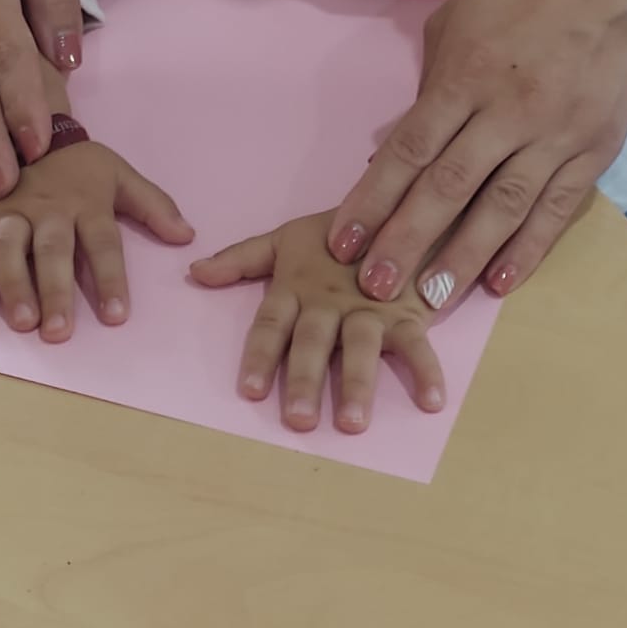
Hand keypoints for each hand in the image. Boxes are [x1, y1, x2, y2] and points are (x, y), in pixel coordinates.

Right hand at [0, 141, 193, 340]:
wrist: (32, 127)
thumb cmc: (80, 167)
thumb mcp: (120, 176)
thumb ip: (154, 205)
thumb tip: (187, 236)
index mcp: (86, 201)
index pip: (103, 244)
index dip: (111, 280)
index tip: (116, 318)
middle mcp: (47, 208)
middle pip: (53, 250)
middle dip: (55, 291)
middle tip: (59, 332)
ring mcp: (10, 210)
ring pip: (8, 248)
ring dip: (14, 285)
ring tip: (24, 322)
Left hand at [190, 211, 444, 433]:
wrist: (401, 205)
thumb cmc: (339, 233)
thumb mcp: (289, 239)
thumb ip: (242, 259)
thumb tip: (194, 271)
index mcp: (298, 286)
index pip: (271, 323)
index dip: (260, 355)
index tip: (250, 391)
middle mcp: (331, 300)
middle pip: (314, 341)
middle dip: (305, 378)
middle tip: (298, 420)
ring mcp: (372, 306)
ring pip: (363, 346)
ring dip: (358, 383)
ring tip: (352, 422)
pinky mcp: (410, 311)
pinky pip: (420, 343)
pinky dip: (428, 371)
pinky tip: (432, 403)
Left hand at [327, 0, 626, 304]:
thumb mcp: (456, 19)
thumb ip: (430, 84)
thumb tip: (396, 142)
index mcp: (466, 74)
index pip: (409, 150)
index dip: (372, 200)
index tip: (343, 241)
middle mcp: (508, 110)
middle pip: (448, 186)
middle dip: (407, 240)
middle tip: (373, 286)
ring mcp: (556, 133)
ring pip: (503, 207)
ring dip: (463, 256)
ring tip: (431, 298)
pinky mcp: (595, 147)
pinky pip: (557, 207)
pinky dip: (528, 247)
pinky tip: (501, 281)